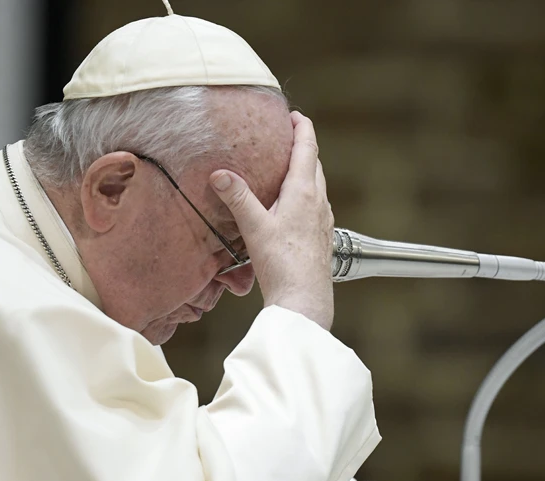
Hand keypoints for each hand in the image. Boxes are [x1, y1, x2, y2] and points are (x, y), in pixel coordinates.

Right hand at [210, 111, 333, 328]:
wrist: (303, 300)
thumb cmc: (283, 265)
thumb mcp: (255, 227)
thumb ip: (238, 198)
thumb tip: (220, 174)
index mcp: (304, 192)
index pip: (308, 148)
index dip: (302, 128)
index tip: (295, 116)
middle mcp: (319, 203)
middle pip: (315, 164)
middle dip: (304, 146)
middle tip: (288, 137)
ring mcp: (323, 221)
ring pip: (318, 185)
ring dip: (306, 171)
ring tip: (288, 169)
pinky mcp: (322, 237)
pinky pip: (317, 205)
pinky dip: (306, 194)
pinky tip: (292, 208)